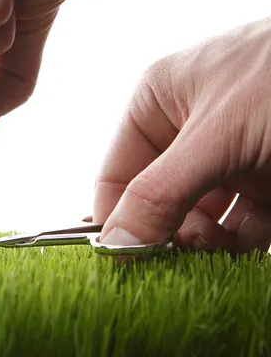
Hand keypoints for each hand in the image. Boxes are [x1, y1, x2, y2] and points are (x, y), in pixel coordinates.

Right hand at [95, 16, 270, 254]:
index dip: (117, 222)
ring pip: (200, 220)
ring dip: (208, 246)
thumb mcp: (219, 134)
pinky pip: (242, 226)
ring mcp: (230, 157)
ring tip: (220, 255)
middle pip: (158, 202)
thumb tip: (113, 245)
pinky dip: (242, 246)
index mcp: (158, 103)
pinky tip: (247, 251)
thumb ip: (160, 192)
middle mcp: (189, 132)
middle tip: (180, 264)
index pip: (116, 176)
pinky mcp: (267, 180)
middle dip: (169, 235)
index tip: (126, 266)